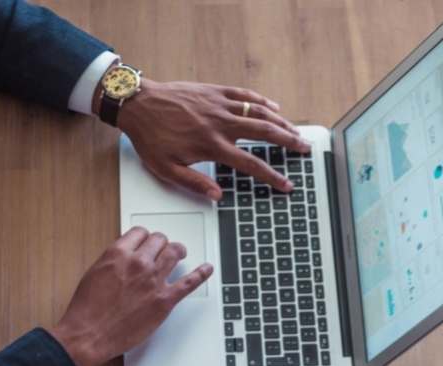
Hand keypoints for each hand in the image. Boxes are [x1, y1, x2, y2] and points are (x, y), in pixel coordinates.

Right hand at [48, 227, 212, 365]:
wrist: (89, 335)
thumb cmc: (87, 309)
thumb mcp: (94, 273)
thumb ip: (114, 261)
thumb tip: (126, 256)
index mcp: (118, 254)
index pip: (140, 232)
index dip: (144, 237)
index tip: (147, 241)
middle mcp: (139, 263)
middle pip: (160, 240)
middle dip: (161, 243)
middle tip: (162, 248)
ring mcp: (154, 281)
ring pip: (175, 252)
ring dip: (178, 251)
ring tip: (180, 253)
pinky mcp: (165, 300)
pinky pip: (189, 282)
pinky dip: (201, 274)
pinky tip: (207, 269)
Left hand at [117, 79, 310, 200]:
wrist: (138, 103)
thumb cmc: (150, 137)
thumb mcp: (166, 169)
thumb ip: (194, 183)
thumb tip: (217, 196)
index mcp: (212, 146)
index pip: (251, 165)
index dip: (272, 177)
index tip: (286, 184)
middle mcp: (221, 125)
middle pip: (265, 133)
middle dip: (289, 142)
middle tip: (305, 148)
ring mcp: (219, 105)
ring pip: (259, 112)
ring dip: (282, 122)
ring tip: (296, 131)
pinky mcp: (215, 91)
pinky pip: (245, 95)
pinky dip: (262, 101)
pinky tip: (274, 107)